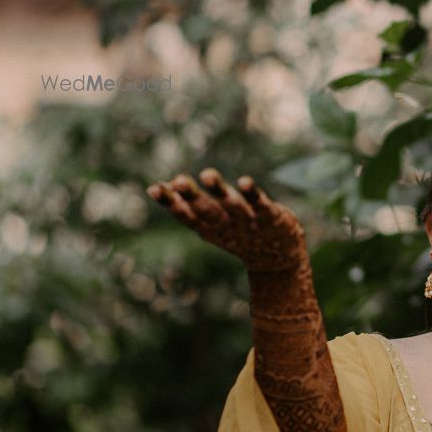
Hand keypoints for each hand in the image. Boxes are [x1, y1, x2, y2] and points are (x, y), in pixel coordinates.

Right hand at [146, 169, 303, 272]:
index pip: (186, 215)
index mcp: (208, 227)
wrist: (277, 257)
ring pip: (232, 205)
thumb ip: (188, 205)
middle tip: (178, 181)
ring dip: (220, 191)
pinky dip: (252, 193)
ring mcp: (247, 220)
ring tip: (207, 174)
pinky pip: (259, 203)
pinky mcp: (269, 215)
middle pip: (206, 210)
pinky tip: (244, 181)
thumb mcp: (209, 223)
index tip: (153, 188)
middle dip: (192, 196)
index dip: (170, 202)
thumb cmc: (236, 233)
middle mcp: (225, 224)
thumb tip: (157, 186)